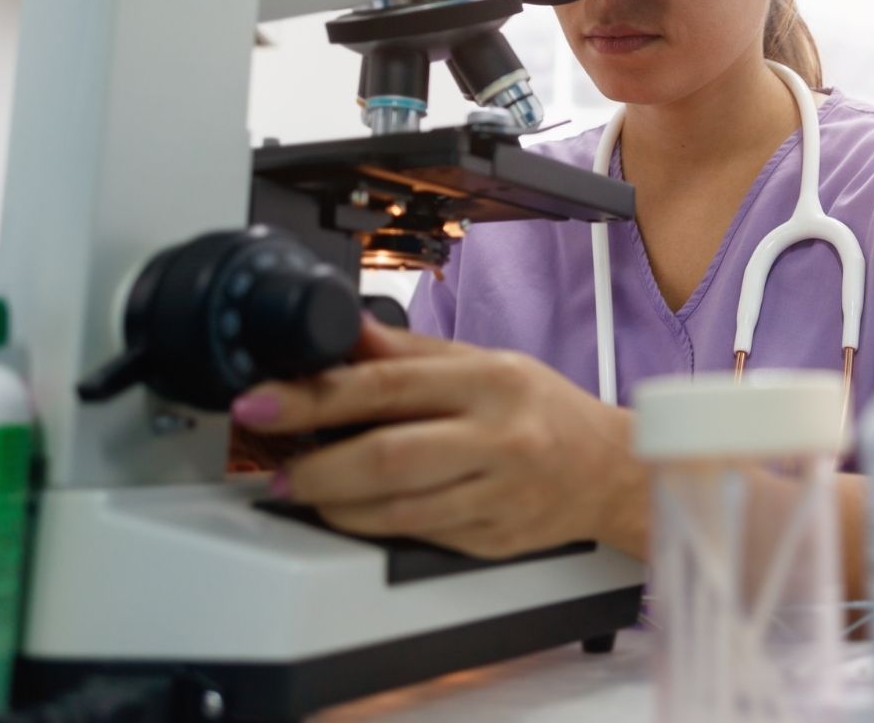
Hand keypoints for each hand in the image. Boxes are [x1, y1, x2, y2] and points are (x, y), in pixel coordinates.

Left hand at [232, 318, 647, 558]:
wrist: (610, 472)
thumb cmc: (547, 413)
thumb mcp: (487, 363)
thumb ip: (411, 355)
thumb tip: (342, 332)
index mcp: (492, 381)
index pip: (389, 385)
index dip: (316, 397)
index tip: (263, 401)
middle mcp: (498, 438)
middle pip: (388, 456)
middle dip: (315, 464)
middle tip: (273, 464)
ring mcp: (497, 495)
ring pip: (396, 509)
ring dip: (333, 503)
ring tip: (301, 488)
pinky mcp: (491, 541)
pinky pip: (416, 536)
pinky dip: (370, 524)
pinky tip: (350, 509)